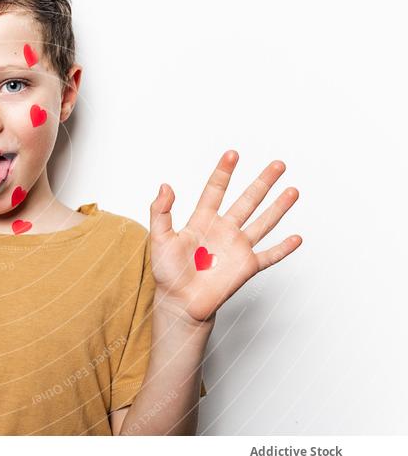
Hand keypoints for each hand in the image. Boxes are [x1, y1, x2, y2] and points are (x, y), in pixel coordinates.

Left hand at [149, 150, 301, 324]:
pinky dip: (284, 248)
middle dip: (263, 182)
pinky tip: (297, 238)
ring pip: (263, 222)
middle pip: (247, 200)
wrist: (179, 302)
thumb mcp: (159, 238)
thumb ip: (160, 212)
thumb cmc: (167, 272)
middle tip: (278, 164)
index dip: (224, 172)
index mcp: (202, 221)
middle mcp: (223, 230)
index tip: (232, 154)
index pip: (215, 190)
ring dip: (278, 207)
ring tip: (292, 190)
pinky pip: (269, 256)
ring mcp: (237, 248)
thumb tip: (165, 186)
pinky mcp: (246, 267)